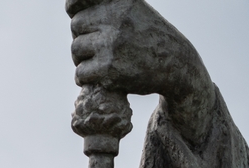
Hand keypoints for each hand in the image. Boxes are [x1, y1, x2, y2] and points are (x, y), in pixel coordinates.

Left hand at [69, 0, 215, 141]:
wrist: (177, 65)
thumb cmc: (149, 37)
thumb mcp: (132, 11)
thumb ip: (107, 7)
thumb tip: (71, 6)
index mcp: (121, 2)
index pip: (76, 0)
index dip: (73, 7)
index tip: (74, 12)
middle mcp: (116, 18)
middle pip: (76, 25)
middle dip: (84, 36)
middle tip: (100, 46)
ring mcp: (111, 43)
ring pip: (76, 49)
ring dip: (84, 58)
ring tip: (104, 61)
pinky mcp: (108, 68)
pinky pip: (80, 73)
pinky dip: (87, 78)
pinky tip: (103, 77)